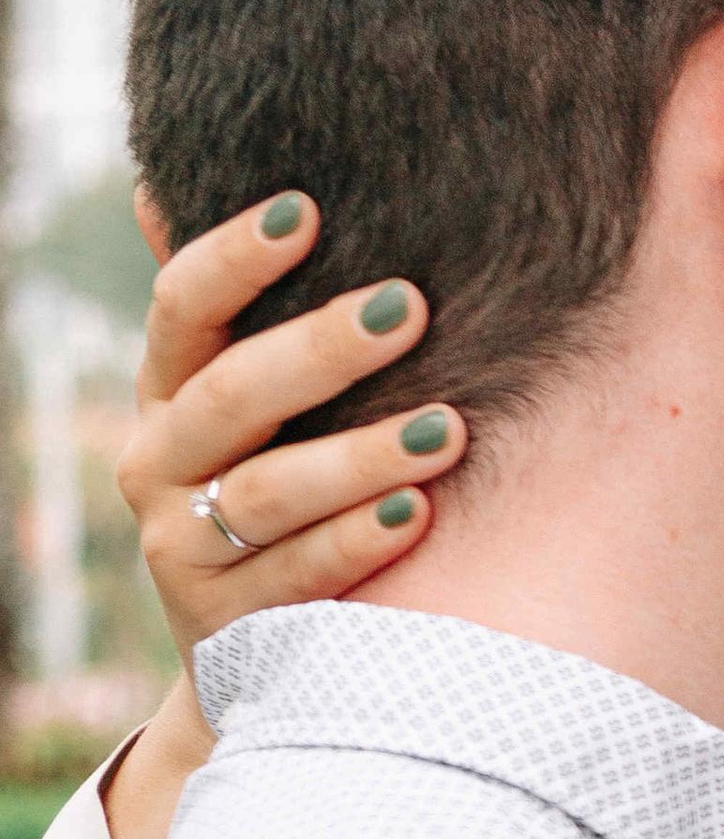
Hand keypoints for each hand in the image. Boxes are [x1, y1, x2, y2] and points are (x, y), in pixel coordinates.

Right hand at [100, 191, 466, 838]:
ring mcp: (182, 549)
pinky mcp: (224, 625)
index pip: (183, 307)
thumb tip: (222, 179)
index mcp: (169, 392)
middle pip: (231, 395)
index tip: (309, 209)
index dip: (236, 256)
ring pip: (265, 493)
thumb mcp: (261, 412)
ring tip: (448, 429)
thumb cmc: (280, 496)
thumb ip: (252, 317)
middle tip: (412, 305)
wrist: (255, 659)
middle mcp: (160, 463)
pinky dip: (355, 544)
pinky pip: (292, 578)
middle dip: (322, 349)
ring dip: (357, 456)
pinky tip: (417, 513)